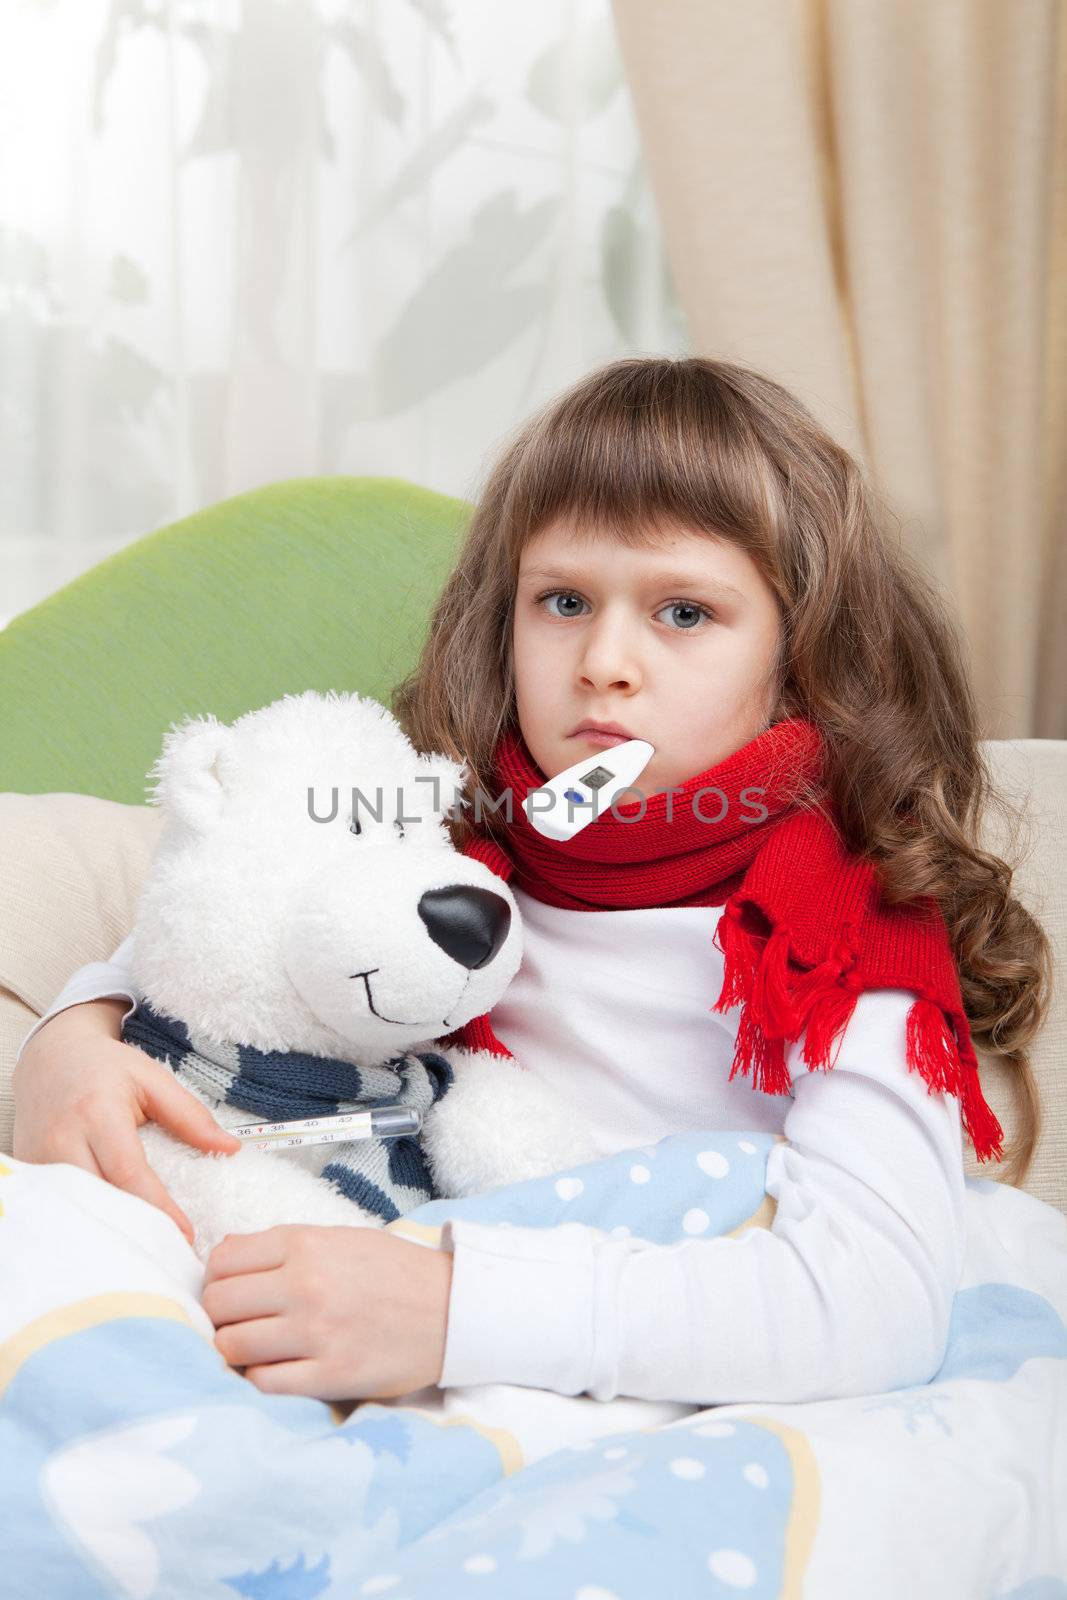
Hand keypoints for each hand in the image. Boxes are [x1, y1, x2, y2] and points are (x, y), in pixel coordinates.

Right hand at [13, 998, 240, 1244]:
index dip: (158, 1209)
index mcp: (97, 1112)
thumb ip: (190, 1115)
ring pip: (77, 1211)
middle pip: (100, 1199)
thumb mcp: (151, 1079)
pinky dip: (86, 1224)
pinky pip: (60, 1209)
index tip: (186, 1236)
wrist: (50, 1058)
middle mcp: (62, 1139)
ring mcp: (39, 1160)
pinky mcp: (29, 1173)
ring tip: (145, 1253)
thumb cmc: (106, 1068)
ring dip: (109, 1233)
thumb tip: (231, 1148)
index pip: (129, 1173)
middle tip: (169, 1254)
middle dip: (134, 1230)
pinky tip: (112, 1238)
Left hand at [201, 1225, 454, 1401]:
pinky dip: (259, 1378)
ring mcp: (317, 1332)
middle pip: (218, 1304)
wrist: (452, 1310)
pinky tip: (275, 1369)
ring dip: (234, 1350)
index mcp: (306, 1244)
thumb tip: (224, 1252)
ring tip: (253, 1348)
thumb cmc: (394, 1272)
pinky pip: (264, 1383)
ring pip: (232, 1346)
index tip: (229, 1289)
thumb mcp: (340, 1238)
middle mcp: (306, 1284)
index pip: (223, 1260)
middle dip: (218, 1315)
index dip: (216, 1277)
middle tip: (236, 1322)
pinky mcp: (331, 1375)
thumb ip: (283, 1244)